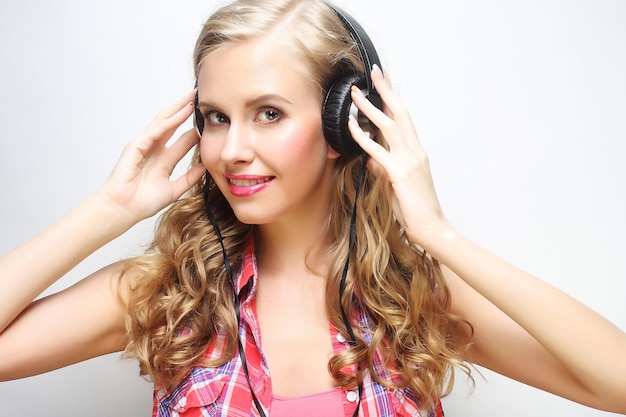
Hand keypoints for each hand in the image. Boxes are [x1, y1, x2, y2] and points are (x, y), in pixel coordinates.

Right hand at [97, 90, 204, 224]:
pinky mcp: (137, 145)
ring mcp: (145, 145)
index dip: (196, 129)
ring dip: (179, 109)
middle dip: (186, 110)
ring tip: (193, 97)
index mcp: (163, 160)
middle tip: (201, 98)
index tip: (210, 120)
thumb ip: (189, 178)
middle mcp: (155, 150)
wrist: (124, 209)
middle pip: (173, 124)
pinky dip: (169, 121)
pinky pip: (156, 131)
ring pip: (164, 122)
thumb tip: (205, 167)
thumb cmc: (143, 202)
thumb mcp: (175, 189)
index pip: (182, 139)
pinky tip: (182, 112)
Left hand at [348, 66, 450, 246]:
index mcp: (417, 152)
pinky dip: (363, 137)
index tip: (383, 83)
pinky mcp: (400, 173)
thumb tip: (370, 158)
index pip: (404, 119)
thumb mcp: (397, 184)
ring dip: (371, 108)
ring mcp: (409, 160)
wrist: (431, 227)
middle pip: (400, 113)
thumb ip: (384, 168)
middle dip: (386, 91)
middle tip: (374, 73)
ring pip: (389, 126)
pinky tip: (352, 127)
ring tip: (356, 95)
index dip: (393, 99)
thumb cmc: (416, 208)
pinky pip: (378, 150)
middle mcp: (415, 151)